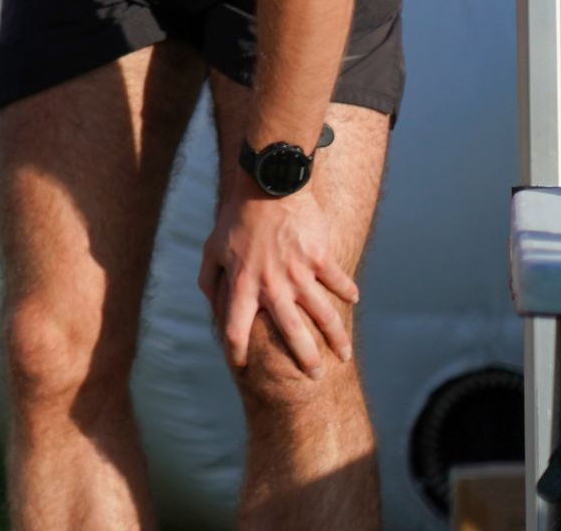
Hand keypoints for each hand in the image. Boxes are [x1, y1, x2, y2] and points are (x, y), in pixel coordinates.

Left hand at [198, 189, 359, 374]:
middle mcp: (272, 284)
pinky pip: (339, 283)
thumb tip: (211, 304)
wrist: (268, 183)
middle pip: (292, 334)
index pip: (235, 328)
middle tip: (315, 376)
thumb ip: (208, 278)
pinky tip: (352, 300)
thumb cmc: (236, 217)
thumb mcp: (212, 247)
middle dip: (306, 360)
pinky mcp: (320, 258)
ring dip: (336, 339)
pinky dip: (348, 293)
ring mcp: (299, 272)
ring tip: (342, 355)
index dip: (236, 352)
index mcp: (242, 283)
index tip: (242, 367)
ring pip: (324, 317)